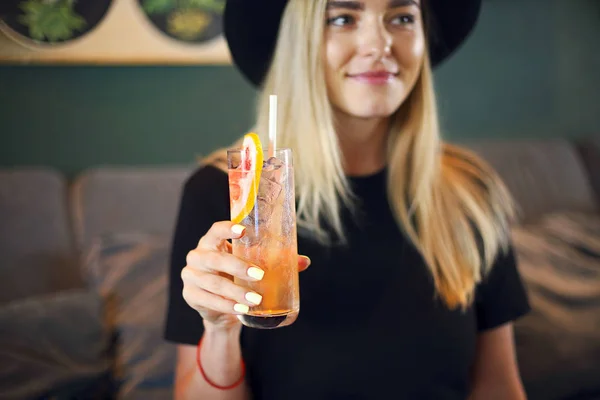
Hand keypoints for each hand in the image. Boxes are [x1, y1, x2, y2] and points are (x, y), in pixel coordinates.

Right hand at [181, 221, 310, 331]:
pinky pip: (208, 300)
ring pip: (213, 283)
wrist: (221, 307)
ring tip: (256, 299)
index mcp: (212, 242)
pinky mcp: (190, 295)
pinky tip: (241, 309)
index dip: (227, 229)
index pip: (215, 230)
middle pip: (215, 259)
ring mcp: (191, 276)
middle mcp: (198, 256)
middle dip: (238, 267)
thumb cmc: (238, 277)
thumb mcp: (253, 266)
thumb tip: (305, 261)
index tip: (243, 229)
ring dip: (235, 292)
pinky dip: (227, 306)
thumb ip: (276, 261)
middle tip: (259, 275)